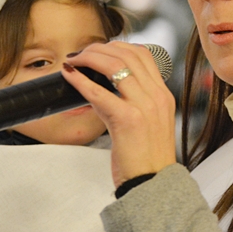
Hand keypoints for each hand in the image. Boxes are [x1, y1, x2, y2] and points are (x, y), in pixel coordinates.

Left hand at [61, 42, 176, 187]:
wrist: (153, 185)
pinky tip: (69, 76)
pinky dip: (80, 80)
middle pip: (127, 54)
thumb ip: (137, 103)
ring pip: (113, 66)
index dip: (118, 46)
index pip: (144, 54)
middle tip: (81, 54)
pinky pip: (98, 92)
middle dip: (99, 48)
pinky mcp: (127, 120)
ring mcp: (144, 107)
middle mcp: (156, 96)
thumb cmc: (147, 160)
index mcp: (163, 96)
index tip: (100, 50)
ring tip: (74, 61)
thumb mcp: (151, 123)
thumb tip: (109, 88)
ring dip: (88, 58)